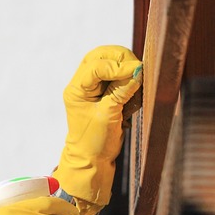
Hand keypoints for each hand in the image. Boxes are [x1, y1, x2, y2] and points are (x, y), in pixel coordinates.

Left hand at [52, 45, 142, 214]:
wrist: (92, 159)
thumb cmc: (94, 142)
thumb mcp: (108, 116)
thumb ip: (121, 92)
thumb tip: (138, 71)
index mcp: (76, 89)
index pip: (96, 65)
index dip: (117, 66)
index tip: (137, 71)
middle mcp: (83, 84)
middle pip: (101, 55)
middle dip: (122, 59)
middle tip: (138, 71)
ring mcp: (93, 86)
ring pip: (110, 61)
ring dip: (126, 68)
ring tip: (135, 86)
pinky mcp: (105, 91)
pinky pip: (118, 74)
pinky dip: (129, 79)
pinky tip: (133, 95)